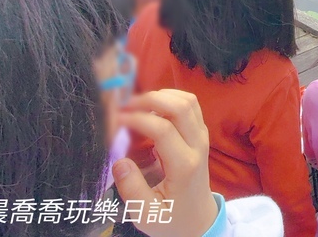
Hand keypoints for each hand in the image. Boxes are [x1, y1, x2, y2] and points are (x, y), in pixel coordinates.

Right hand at [113, 90, 217, 236]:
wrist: (198, 220)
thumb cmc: (170, 218)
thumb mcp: (146, 214)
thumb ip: (132, 188)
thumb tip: (119, 161)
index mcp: (184, 166)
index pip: (163, 129)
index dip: (137, 119)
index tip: (115, 120)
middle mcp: (198, 146)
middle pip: (180, 107)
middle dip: (149, 99)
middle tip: (124, 106)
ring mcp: (202, 137)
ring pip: (188, 101)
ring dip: (161, 96)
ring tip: (136, 105)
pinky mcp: (201, 133)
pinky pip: (191, 105)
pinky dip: (171, 99)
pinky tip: (152, 107)